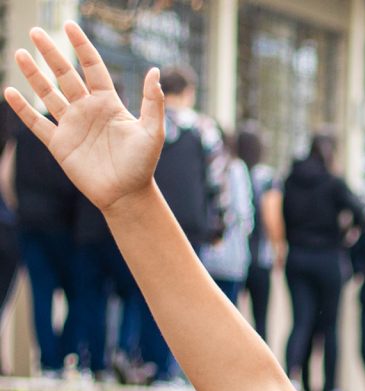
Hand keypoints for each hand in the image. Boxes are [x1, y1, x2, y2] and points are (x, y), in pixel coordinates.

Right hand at [7, 25, 164, 214]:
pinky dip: (23, 109)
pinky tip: (9, 92)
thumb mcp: (152, 131)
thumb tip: (154, 70)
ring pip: (48, 94)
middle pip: (65, 75)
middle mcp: (87, 109)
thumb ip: (152, 102)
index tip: (69, 27)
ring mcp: (71, 125)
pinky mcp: (59, 143)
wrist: (127, 194)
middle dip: (51, 54)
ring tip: (20, 53)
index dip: (81, 46)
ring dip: (34, 75)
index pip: (92, 67)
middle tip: (37, 32)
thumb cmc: (143, 164)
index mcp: (108, 103)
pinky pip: (36, 123)